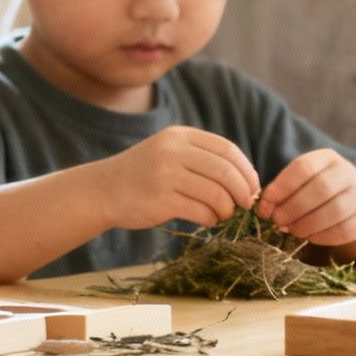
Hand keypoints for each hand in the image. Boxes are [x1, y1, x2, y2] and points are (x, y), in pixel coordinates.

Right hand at [94, 126, 259, 229]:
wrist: (102, 190)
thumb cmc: (142, 174)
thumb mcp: (168, 152)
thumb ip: (201, 158)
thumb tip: (247, 180)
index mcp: (179, 136)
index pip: (227, 149)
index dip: (246, 170)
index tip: (252, 186)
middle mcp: (172, 151)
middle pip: (226, 172)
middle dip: (243, 192)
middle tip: (246, 205)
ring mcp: (165, 175)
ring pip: (217, 194)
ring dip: (227, 209)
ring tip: (223, 215)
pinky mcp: (161, 201)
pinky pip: (201, 212)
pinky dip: (211, 219)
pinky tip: (207, 220)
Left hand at [258, 150, 355, 246]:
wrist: (350, 200)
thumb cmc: (314, 188)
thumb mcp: (299, 181)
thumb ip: (280, 191)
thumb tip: (265, 209)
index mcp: (327, 158)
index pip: (303, 167)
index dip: (281, 186)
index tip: (265, 203)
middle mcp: (347, 173)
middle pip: (321, 188)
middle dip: (294, 207)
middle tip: (277, 220)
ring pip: (334, 210)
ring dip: (307, 224)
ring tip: (291, 229)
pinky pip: (344, 230)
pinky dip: (323, 236)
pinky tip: (309, 236)